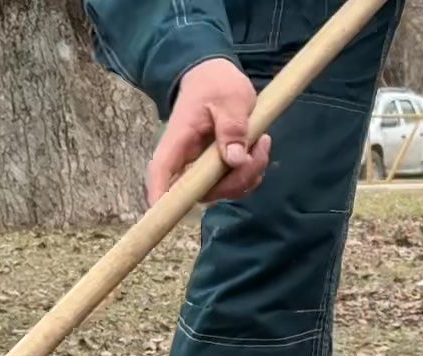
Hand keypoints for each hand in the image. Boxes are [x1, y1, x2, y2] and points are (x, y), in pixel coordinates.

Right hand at [148, 58, 270, 205]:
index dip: (160, 195)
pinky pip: (235, 184)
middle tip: (258, 150)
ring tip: (262, 141)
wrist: (214, 76)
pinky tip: (260, 147)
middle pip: (201, 191)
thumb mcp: (230, 98)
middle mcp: (187, 160)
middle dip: (235, 181)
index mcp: (179, 140)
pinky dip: (252, 173)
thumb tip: (235, 160)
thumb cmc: (215, 84)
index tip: (165, 213)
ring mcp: (202, 168)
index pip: (162, 171)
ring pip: (222, 191)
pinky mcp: (218, 169)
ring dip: (249, 175)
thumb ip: (232, 128)